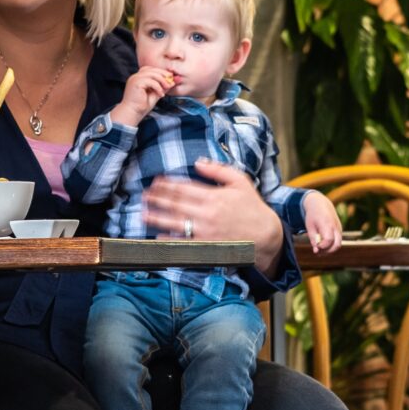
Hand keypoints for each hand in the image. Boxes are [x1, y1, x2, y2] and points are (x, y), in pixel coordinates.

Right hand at [114, 66, 176, 125]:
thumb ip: (162, 87)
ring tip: (167, 88)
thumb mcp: (155, 94)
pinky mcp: (136, 83)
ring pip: (152, 74)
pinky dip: (158, 87)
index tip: (170, 78)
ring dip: (162, 80)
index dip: (161, 72)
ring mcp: (135, 79)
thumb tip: (172, 82)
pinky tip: (160, 94)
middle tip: (171, 82)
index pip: (151, 70)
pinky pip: (151, 81)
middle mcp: (136, 76)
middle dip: (164, 74)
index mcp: (139, 78)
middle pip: (152, 70)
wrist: (133, 113)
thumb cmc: (141, 106)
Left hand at [143, 158, 284, 274]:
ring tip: (143, 214)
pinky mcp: (207, 247)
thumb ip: (218, 170)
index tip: (155, 182)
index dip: (166, 184)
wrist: (266, 236)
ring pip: (175, 223)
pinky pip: (184, 244)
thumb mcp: (240, 182)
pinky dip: (169, 241)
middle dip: (157, 199)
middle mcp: (207, 214)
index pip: (183, 188)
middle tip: (144, 195)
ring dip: (157, 219)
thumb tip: (198, 161)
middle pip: (175, 205)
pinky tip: (157, 238)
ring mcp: (205, 232)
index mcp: (214, 196)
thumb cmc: (252, 207)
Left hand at [303, 190, 342, 252]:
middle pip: (336, 245)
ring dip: (329, 250)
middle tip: (318, 253)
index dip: (322, 247)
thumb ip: (313, 239)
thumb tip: (316, 252)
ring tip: (319, 250)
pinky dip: (331, 245)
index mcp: (327, 224)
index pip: (329, 240)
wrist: (320, 203)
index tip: (316, 247)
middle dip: (327, 252)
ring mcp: (339, 228)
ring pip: (338, 245)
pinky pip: (338, 241)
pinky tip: (322, 245)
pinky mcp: (340, 230)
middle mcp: (336, 227)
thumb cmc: (313, 216)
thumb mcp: (309, 227)